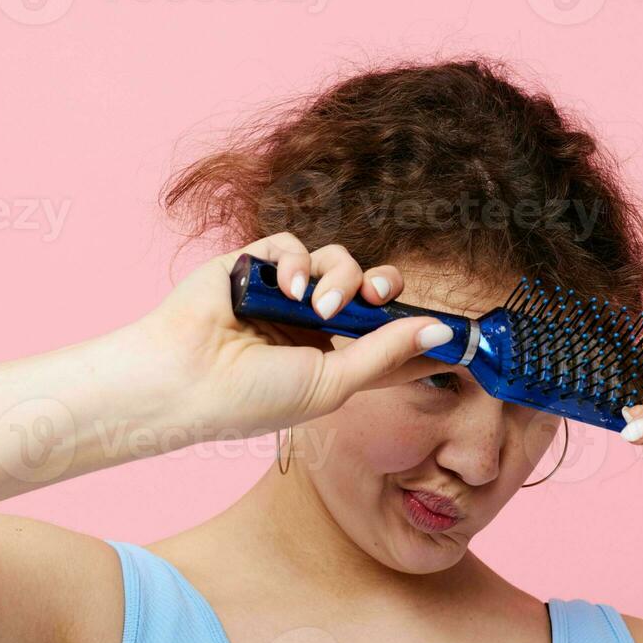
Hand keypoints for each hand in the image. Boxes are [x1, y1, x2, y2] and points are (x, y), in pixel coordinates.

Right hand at [130, 232, 453, 439]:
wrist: (185, 379)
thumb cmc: (252, 398)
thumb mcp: (333, 384)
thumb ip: (385, 354)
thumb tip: (440, 330)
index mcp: (331, 359)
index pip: (388, 337)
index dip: (420, 329)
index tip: (457, 329)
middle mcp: (311, 324)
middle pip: (369, 289)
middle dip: (383, 287)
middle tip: (380, 296)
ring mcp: (283, 293)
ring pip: (337, 262)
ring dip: (338, 277)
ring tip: (317, 306)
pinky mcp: (255, 265)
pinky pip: (294, 245)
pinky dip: (298, 262)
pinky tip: (288, 288)